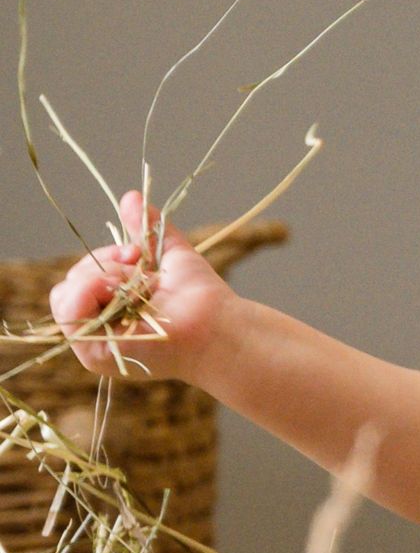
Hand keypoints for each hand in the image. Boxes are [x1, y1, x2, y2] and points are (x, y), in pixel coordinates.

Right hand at [49, 190, 233, 383]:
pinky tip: (123, 291)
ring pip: (66, 294)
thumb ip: (146, 231)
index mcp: (109, 308)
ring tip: (143, 288)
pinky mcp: (93, 356)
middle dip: (105, 268)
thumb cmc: (200, 297)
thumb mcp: (168, 255)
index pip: (79, 276)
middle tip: (142, 273)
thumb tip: (130, 197)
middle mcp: (97, 329)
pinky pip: (69, 310)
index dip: (103, 258)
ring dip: (106, 279)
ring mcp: (93, 344)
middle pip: (70, 282)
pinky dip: (93, 290)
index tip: (135, 254)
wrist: (221, 324)